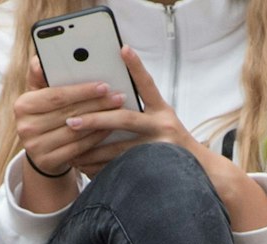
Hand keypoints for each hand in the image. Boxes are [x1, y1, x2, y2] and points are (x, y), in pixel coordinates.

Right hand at [13, 57, 121, 177]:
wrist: (41, 151)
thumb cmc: (46, 115)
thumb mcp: (41, 94)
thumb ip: (41, 76)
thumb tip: (39, 61)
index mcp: (23, 105)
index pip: (57, 96)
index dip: (82, 91)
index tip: (104, 85)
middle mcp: (25, 127)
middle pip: (68, 113)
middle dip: (96, 104)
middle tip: (118, 97)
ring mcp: (35, 147)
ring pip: (75, 131)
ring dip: (99, 120)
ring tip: (118, 111)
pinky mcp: (47, 162)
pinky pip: (77, 148)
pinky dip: (95, 138)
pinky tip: (109, 128)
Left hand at [68, 47, 200, 176]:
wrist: (195, 169)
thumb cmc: (170, 139)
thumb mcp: (163, 117)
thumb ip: (142, 105)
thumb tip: (109, 91)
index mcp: (162, 111)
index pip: (147, 85)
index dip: (136, 67)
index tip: (123, 49)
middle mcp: (162, 127)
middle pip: (124, 120)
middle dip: (95, 120)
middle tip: (72, 121)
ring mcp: (158, 150)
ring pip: (118, 150)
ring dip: (92, 150)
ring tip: (71, 148)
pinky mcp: (152, 170)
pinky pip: (119, 170)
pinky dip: (99, 169)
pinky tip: (84, 166)